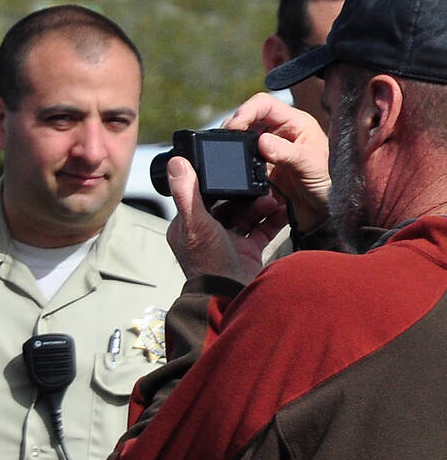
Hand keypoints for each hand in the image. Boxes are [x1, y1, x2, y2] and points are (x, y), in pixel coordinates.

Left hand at [166, 156, 287, 284]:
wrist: (231, 296)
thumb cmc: (208, 264)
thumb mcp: (195, 223)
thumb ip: (186, 193)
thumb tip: (176, 163)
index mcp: (189, 225)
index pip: (203, 194)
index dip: (219, 180)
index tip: (234, 166)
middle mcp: (208, 233)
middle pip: (229, 202)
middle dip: (246, 192)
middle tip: (260, 183)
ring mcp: (229, 242)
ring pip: (246, 214)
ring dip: (260, 204)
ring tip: (272, 200)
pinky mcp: (247, 251)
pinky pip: (262, 229)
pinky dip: (273, 219)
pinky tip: (283, 209)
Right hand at [223, 93, 331, 232]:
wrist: (328, 214)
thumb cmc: (329, 184)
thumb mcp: (311, 165)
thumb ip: (287, 153)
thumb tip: (261, 142)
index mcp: (294, 124)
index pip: (264, 105)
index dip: (246, 111)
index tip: (235, 127)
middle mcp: (279, 136)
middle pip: (248, 121)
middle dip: (234, 129)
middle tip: (225, 143)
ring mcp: (269, 155)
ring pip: (242, 144)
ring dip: (233, 150)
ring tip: (228, 159)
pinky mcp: (261, 174)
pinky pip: (243, 168)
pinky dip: (236, 170)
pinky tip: (236, 176)